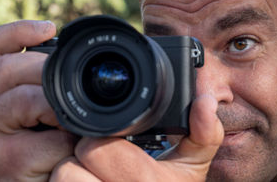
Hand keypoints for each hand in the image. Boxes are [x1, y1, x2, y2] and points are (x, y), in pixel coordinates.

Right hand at [0, 20, 76, 181]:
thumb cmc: (28, 150)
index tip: (49, 28)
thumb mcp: (23, 112)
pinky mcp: (5, 161)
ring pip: (25, 98)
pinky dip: (67, 140)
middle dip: (47, 69)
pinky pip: (49, 137)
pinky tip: (67, 147)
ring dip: (58, 105)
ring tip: (70, 120)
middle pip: (7, 69)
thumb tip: (63, 59)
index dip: (18, 32)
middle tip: (71, 84)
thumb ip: (31, 85)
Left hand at [50, 94, 223, 181]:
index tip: (115, 145)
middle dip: (84, 159)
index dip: (103, 141)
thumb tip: (206, 102)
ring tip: (93, 177)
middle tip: (101, 161)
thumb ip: (204, 133)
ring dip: (71, 176)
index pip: (95, 148)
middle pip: (70, 166)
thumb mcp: (193, 168)